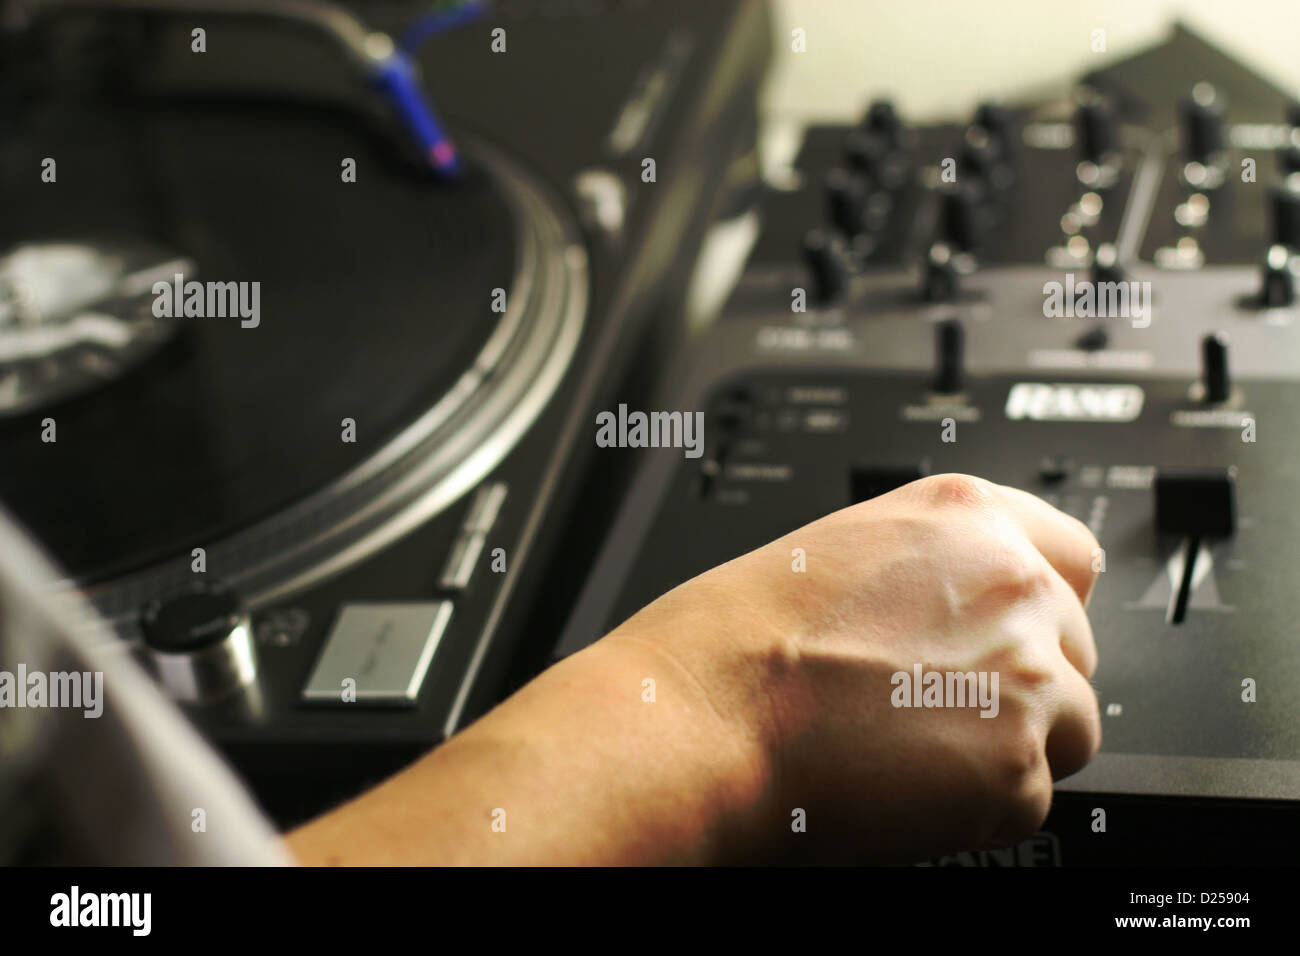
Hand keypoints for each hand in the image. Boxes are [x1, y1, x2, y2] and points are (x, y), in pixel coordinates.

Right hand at [605, 473, 1101, 862]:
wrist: (709, 715)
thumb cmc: (741, 637)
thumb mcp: (849, 549)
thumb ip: (936, 566)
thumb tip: (972, 604)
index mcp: (968, 518)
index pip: (1072, 557)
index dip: (1042, 605)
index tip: (1021, 633)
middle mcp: (1014, 586)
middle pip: (1077, 650)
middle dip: (1025, 682)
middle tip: (939, 703)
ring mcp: (1025, 676)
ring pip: (1070, 728)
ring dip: (1010, 745)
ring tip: (915, 746)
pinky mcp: (1016, 768)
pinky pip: (1029, 797)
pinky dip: (977, 805)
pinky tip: (904, 782)